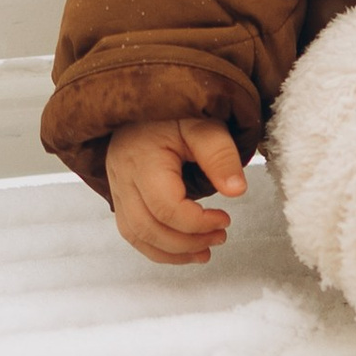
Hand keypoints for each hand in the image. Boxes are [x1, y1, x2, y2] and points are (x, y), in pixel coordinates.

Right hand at [106, 114, 246, 263]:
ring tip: (205, 251)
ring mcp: (118, 189)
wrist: (147, 104)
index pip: (165, 206)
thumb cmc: (175, 113)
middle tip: (221, 237)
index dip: (198, 222)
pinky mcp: (121, 198)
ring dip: (173, 251)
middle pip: (148, 227)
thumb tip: (237, 191)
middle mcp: (123, 177)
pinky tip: (184, 250)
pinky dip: (158, 248)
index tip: (225, 218)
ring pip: (137, 235)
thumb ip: (220, 155)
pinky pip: (133, 233)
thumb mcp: (205, 125)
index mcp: (143, 158)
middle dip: (187, 241)